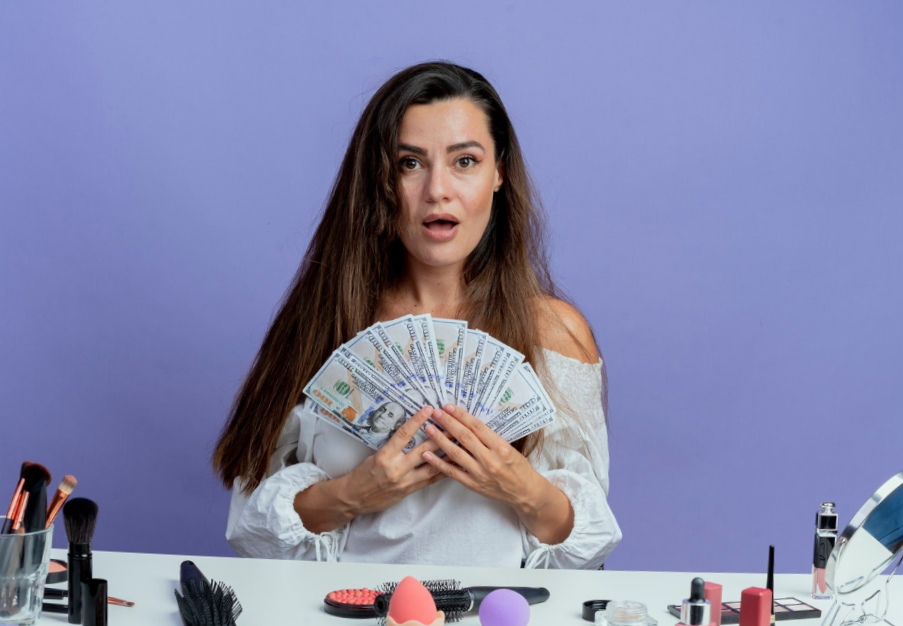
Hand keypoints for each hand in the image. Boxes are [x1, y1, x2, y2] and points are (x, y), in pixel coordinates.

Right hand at [339, 406, 445, 516]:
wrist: (354, 498)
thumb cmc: (362, 474)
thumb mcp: (374, 455)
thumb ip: (393, 447)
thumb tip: (410, 432)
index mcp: (384, 456)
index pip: (403, 434)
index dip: (417, 421)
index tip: (428, 409)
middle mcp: (396, 469)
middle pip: (423, 451)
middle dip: (440, 437)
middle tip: (454, 425)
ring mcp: (404, 481)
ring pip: (431, 466)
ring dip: (447, 455)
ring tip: (460, 444)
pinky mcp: (409, 491)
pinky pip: (430, 480)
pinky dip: (443, 471)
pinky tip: (453, 464)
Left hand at [420, 404, 538, 509]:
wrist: (525, 492)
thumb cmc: (518, 467)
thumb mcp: (509, 447)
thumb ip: (490, 438)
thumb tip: (469, 423)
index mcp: (500, 447)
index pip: (477, 427)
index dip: (461, 416)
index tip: (449, 407)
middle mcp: (490, 459)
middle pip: (464, 437)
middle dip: (448, 423)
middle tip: (435, 413)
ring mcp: (480, 473)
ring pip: (456, 453)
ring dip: (440, 440)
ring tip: (429, 428)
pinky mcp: (473, 485)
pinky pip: (452, 472)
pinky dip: (439, 463)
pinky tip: (427, 454)